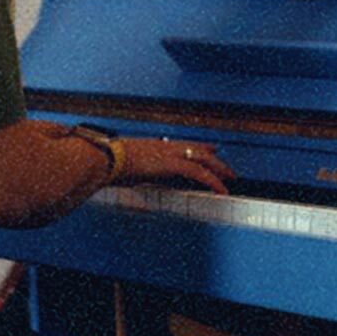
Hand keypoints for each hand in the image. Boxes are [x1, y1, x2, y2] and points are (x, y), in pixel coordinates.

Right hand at [115, 138, 233, 193]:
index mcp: (155, 146)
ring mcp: (170, 153)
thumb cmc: (109, 164)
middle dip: (214, 160)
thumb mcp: (125, 167)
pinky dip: (213, 181)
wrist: (106, 159)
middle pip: (197, 150)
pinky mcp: (173, 164)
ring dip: (218, 170)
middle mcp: (165, 147)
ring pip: (203, 159)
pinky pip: (199, 173)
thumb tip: (130, 177)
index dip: (200, 147)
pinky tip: (221, 190)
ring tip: (230, 180)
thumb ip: (135, 171)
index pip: (184, 145)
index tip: (211, 149)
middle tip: (227, 169)